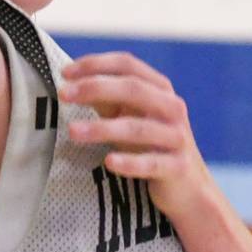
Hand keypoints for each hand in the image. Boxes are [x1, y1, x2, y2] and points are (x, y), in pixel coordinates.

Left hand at [59, 51, 212, 222]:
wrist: (188, 187)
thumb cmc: (150, 145)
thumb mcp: (129, 116)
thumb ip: (106, 99)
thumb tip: (71, 83)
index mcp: (160, 88)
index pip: (127, 64)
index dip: (96, 64)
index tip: (65, 72)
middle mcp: (172, 107)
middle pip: (133, 89)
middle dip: (95, 88)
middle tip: (63, 94)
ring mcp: (177, 137)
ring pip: (138, 128)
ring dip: (102, 128)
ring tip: (72, 131)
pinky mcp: (178, 167)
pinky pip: (151, 163)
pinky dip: (130, 162)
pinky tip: (108, 162)